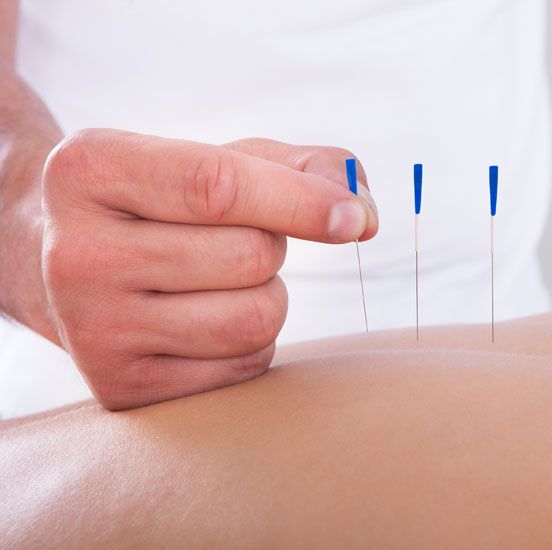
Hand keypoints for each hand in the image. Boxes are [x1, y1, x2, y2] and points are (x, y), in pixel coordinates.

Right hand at [41, 129, 377, 409]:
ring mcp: (91, 330)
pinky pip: (243, 366)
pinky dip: (250, 342)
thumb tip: (364, 216)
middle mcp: (75, 254)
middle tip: (231, 239)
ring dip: (267, 296)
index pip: (217, 187)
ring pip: (254, 319)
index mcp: (88, 171)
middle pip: (249, 256)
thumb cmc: (167, 202)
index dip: (301, 202)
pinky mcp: (119, 388)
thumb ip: (301, 166)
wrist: (65, 264)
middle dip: (271, 245)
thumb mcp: (214, 157)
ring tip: (219, 280)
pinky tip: (204, 320)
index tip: (354, 218)